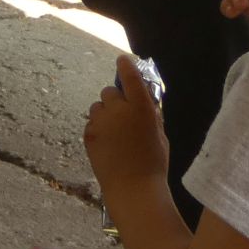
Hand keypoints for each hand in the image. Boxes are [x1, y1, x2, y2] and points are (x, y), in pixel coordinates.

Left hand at [84, 53, 171, 191]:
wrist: (132, 187)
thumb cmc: (154, 162)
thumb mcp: (160, 136)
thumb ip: (151, 116)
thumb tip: (145, 102)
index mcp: (141, 109)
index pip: (131, 78)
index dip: (126, 67)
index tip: (122, 60)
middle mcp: (119, 110)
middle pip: (110, 91)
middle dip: (117, 100)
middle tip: (124, 116)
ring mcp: (100, 121)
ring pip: (98, 106)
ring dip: (106, 114)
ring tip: (116, 134)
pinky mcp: (87, 133)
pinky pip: (92, 122)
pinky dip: (98, 128)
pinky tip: (108, 145)